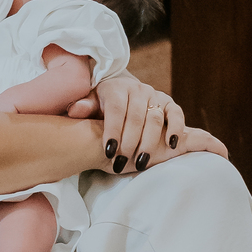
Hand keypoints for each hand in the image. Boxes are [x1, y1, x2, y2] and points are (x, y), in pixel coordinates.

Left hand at [68, 73, 225, 173]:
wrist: (123, 93)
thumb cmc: (103, 104)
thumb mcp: (91, 103)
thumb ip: (84, 107)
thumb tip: (75, 110)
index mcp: (116, 88)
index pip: (115, 108)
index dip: (113, 130)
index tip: (109, 152)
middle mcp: (138, 89)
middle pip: (135, 117)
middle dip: (129, 142)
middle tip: (121, 163)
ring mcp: (155, 95)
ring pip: (154, 118)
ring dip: (148, 143)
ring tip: (141, 163)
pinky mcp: (169, 103)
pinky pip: (176, 114)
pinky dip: (176, 128)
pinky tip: (170, 145)